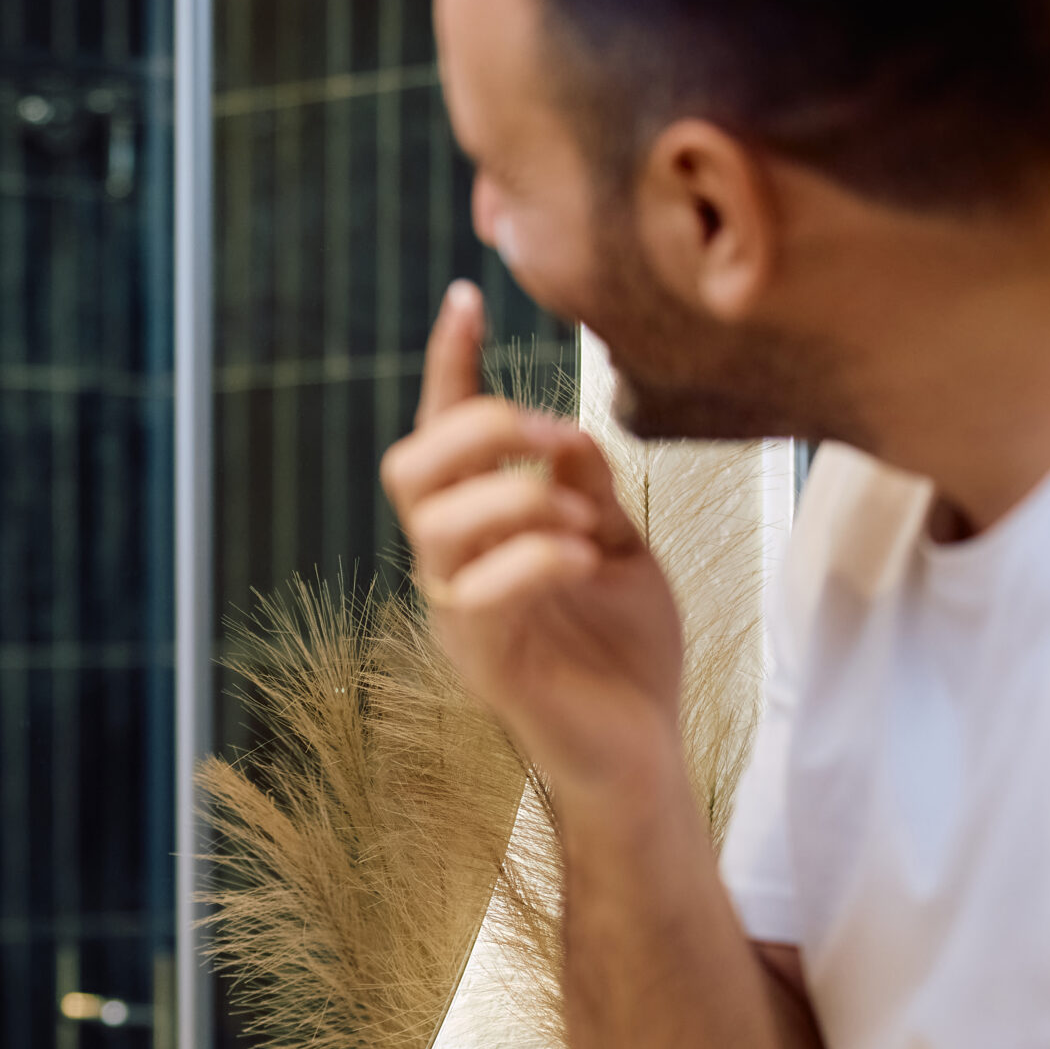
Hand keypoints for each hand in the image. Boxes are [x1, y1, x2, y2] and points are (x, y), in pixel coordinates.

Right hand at [379, 281, 685, 802]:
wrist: (642, 753)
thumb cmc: (627, 656)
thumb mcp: (622, 547)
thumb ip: (590, 490)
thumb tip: (568, 436)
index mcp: (479, 533)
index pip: (441, 435)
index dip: (448, 364)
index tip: (466, 295)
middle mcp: (451, 567)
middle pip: (408, 466)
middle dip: (480, 428)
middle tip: (555, 440)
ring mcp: (459, 614)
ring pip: (434, 522)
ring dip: (515, 497)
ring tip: (582, 519)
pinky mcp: (483, 661)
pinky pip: (482, 588)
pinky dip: (537, 556)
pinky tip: (587, 560)